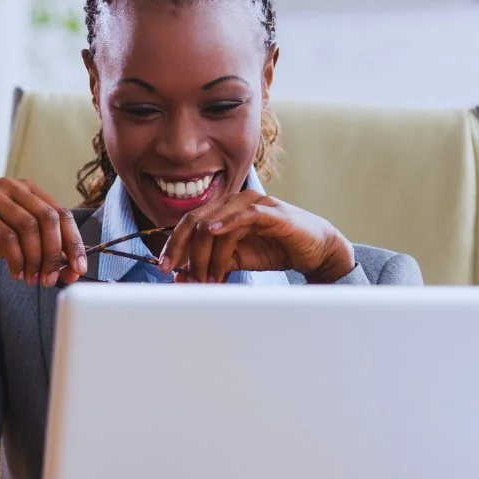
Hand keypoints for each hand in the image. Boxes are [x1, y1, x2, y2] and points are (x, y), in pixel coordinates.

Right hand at [0, 178, 87, 287]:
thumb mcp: (22, 243)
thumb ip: (46, 253)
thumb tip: (73, 273)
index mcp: (30, 189)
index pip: (62, 213)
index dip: (74, 242)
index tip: (79, 269)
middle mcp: (13, 187)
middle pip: (48, 218)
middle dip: (55, 253)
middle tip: (52, 278)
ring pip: (28, 226)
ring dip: (35, 258)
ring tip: (33, 279)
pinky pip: (6, 236)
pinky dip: (16, 259)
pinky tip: (17, 274)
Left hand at [157, 190, 354, 283]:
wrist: (313, 250)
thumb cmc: (274, 250)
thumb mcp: (234, 260)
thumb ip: (210, 264)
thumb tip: (182, 276)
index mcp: (221, 210)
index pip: (188, 224)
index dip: (173, 244)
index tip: (164, 267)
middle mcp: (233, 202)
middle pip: (195, 221)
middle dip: (183, 250)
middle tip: (180, 274)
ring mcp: (252, 203)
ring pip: (215, 222)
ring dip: (207, 254)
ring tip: (208, 277)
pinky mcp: (271, 211)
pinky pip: (244, 214)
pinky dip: (227, 222)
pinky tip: (214, 232)